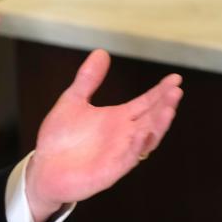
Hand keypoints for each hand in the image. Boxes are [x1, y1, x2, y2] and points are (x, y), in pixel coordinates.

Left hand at [24, 50, 182, 221]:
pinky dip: (136, 147)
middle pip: (151, 118)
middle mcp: (124, 135)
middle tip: (176, 90)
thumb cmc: (60, 138)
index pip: (145, 103)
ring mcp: (119, 153)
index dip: (160, 92)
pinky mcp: (110, 170)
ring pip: (146, 139)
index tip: (175, 78)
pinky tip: (143, 134)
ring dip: (158, 125)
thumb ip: (88, 79)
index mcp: (117, 118)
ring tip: (169, 109)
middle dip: (165, 105)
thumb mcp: (73, 101)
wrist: (44, 168)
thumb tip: (101, 52)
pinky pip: (128, 158)